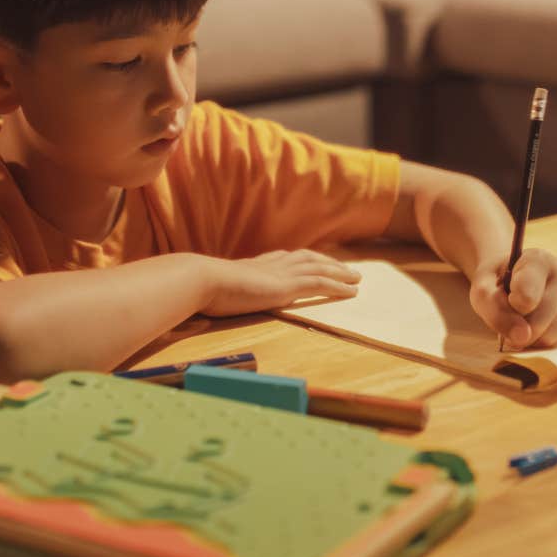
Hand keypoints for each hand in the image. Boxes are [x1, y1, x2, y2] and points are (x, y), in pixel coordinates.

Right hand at [200, 250, 360, 317]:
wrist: (202, 281)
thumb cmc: (200, 288)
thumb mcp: (213, 289)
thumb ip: (221, 291)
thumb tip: (209, 298)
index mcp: (254, 265)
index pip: (283, 257)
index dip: (300, 259)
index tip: (311, 259)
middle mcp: (271, 265)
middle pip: (307, 258)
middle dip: (327, 262)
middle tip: (344, 268)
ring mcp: (280, 274)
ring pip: (319, 269)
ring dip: (340, 273)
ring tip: (356, 278)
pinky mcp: (287, 286)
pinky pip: (320, 284)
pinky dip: (338, 286)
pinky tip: (351, 291)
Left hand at [468, 247, 556, 350]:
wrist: (513, 278)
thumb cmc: (496, 283)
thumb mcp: (483, 290)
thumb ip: (495, 310)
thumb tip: (523, 338)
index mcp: (538, 260)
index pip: (527, 297)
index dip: (511, 308)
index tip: (508, 299)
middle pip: (539, 322)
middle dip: (518, 328)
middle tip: (510, 314)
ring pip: (551, 337)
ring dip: (530, 339)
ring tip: (522, 320)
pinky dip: (543, 343)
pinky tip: (535, 327)